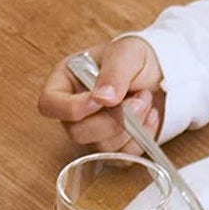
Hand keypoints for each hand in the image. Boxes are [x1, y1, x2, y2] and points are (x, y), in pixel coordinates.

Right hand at [38, 38, 164, 152]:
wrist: (159, 70)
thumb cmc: (134, 57)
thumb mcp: (125, 53)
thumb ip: (113, 73)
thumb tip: (103, 98)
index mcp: (64, 82)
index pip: (49, 104)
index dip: (71, 108)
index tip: (100, 100)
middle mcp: (74, 110)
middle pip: (77, 132)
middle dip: (113, 119)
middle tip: (139, 97)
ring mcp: (93, 131)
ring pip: (102, 148)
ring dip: (132, 126)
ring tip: (145, 99)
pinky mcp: (114, 146)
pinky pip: (123, 156)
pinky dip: (142, 138)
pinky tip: (150, 115)